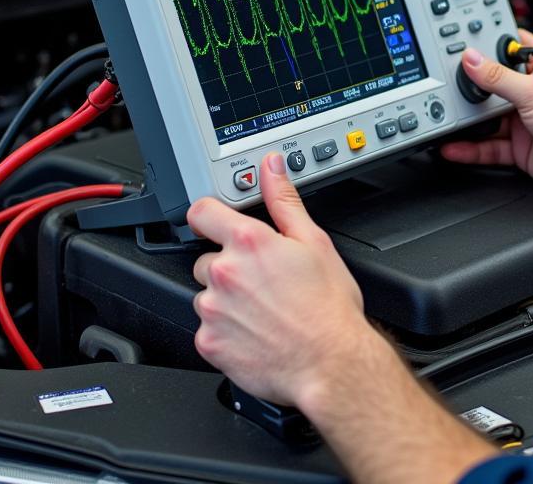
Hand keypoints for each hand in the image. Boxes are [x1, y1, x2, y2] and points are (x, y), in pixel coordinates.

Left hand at [187, 152, 368, 407]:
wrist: (330, 364)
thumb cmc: (328, 308)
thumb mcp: (314, 242)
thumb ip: (284, 200)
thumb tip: (271, 168)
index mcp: (249, 242)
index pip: (202, 212)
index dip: (210, 216)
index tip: (218, 224)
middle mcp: (225, 273)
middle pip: (207, 259)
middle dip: (229, 266)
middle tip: (262, 280)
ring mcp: (213, 310)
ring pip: (207, 296)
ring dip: (226, 300)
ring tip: (262, 310)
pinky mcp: (208, 343)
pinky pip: (207, 329)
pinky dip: (225, 331)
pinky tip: (255, 332)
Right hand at [441, 29, 532, 206]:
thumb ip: (497, 77)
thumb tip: (471, 59)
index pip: (511, 44)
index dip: (489, 42)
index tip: (463, 42)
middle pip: (493, 84)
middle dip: (471, 86)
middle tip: (446, 83)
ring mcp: (526, 119)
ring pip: (488, 117)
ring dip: (469, 120)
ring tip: (444, 117)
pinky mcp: (521, 146)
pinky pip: (489, 145)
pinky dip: (471, 148)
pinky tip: (455, 146)